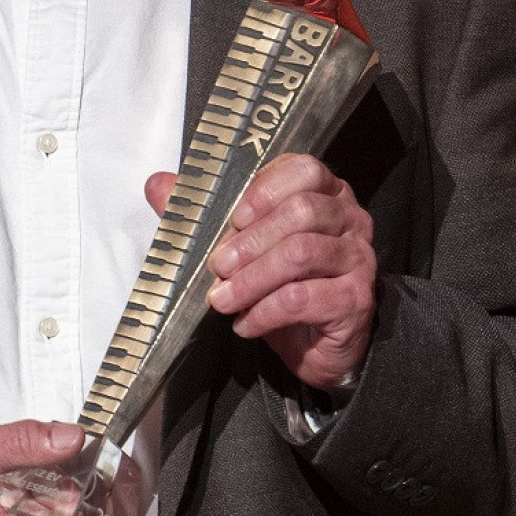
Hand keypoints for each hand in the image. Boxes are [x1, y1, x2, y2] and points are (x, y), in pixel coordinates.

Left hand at [145, 154, 375, 388]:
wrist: (314, 345)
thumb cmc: (279, 284)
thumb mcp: (239, 246)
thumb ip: (204, 213)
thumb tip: (157, 184)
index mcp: (324, 192)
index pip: (304, 170)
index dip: (265, 189)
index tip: (233, 216)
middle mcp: (349, 218)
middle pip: (302, 212)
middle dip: (251, 240)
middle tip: (217, 265)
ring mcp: (357, 258)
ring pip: (302, 253)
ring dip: (252, 279)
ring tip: (221, 300)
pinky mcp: (356, 299)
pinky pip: (306, 298)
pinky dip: (266, 312)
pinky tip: (244, 324)